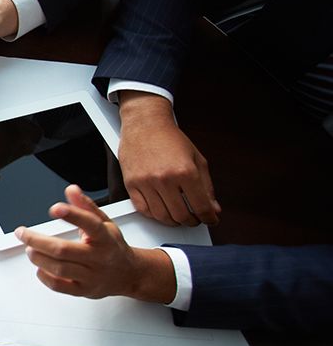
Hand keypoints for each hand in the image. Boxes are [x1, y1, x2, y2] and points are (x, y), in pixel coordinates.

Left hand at [16, 185, 176, 303]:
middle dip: (37, 240)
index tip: (54, 208)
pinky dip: (45, 277)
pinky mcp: (84, 290)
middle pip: (63, 250)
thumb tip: (71, 190)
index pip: (89, 224)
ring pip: (60, 268)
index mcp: (105, 238)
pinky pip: (61, 287)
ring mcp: (92, 276)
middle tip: (22, 233)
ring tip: (29, 249)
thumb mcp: (105, 222)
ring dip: (39, 257)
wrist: (129, 274)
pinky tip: (39, 267)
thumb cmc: (113, 246)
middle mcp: (99, 257)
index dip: (71, 215)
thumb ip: (85, 206)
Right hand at [117, 91, 219, 226]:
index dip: (209, 218)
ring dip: (173, 221)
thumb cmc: (170, 139)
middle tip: (195, 218)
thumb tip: (213, 208)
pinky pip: (143, 209)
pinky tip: (162, 210)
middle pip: (181, 215)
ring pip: (162, 216)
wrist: (145, 124)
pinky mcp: (131, 184)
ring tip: (178, 215)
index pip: (201, 206)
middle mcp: (165, 179)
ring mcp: (146, 182)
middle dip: (192, 221)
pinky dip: (155, 215)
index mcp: (186, 171)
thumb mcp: (197, 159)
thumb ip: (207, 186)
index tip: (210, 219)